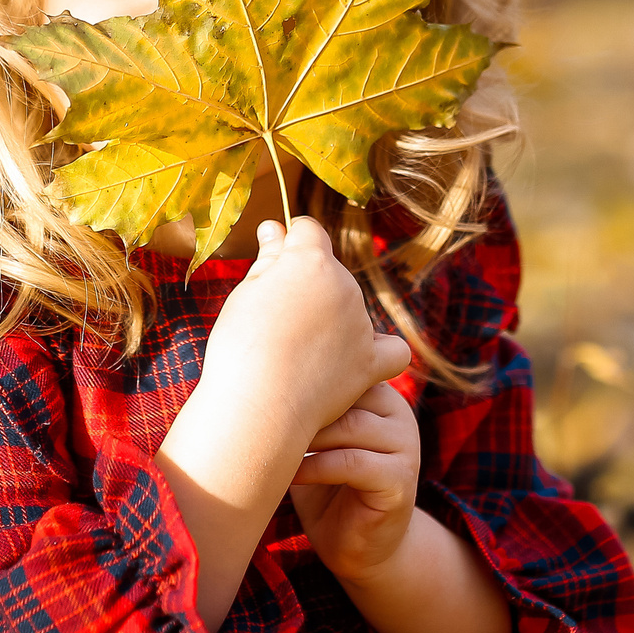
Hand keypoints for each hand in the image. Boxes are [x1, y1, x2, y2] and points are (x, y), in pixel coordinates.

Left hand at [155, 216, 409, 631]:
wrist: (358, 546)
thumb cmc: (323, 484)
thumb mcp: (309, 435)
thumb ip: (297, 400)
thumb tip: (240, 350)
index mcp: (378, 394)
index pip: (344, 366)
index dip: (302, 370)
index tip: (257, 373)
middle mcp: (398, 414)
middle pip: (348, 391)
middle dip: (300, 400)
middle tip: (256, 405)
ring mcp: (405, 447)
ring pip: (350, 425)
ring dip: (306, 434)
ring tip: (271, 441)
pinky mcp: (400, 483)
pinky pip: (354, 464)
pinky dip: (316, 466)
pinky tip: (290, 473)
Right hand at [202, 217, 408, 440]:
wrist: (257, 405)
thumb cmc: (241, 345)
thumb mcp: (247, 293)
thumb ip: (269, 258)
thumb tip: (274, 227)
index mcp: (311, 260)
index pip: (307, 230)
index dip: (288, 242)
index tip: (273, 263)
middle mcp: (344, 285)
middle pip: (329, 271)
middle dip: (306, 286)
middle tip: (273, 321)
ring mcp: (360, 324)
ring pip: (350, 308)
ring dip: (331, 319)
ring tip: (294, 353)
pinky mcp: (369, 363)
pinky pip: (393, 351)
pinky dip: (380, 350)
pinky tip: (358, 357)